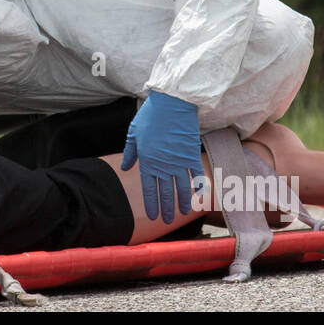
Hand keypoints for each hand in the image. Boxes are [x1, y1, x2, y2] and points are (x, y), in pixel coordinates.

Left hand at [120, 92, 203, 222]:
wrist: (172, 103)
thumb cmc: (150, 116)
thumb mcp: (134, 133)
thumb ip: (130, 152)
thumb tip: (124, 167)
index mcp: (147, 161)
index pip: (148, 189)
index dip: (151, 204)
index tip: (153, 216)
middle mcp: (163, 165)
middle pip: (165, 192)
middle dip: (166, 209)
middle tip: (167, 221)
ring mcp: (179, 161)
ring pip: (181, 188)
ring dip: (182, 202)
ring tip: (183, 213)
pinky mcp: (192, 154)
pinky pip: (196, 174)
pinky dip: (198, 186)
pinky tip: (199, 195)